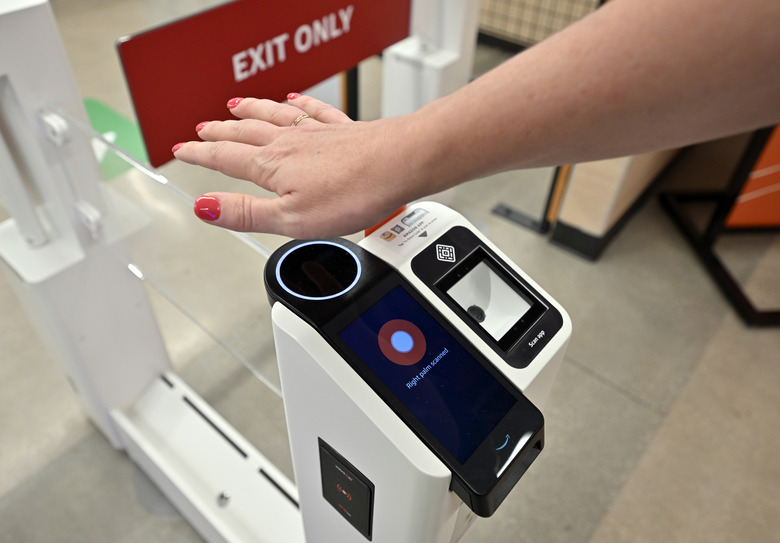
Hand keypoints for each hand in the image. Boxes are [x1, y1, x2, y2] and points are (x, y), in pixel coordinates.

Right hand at [173, 94, 413, 237]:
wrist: (400, 164)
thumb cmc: (353, 193)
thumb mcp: (291, 219)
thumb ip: (246, 213)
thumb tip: (204, 207)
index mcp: (273, 167)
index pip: (226, 159)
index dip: (200, 156)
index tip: (182, 151)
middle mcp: (291, 143)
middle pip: (246, 133)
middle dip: (220, 132)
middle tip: (201, 129)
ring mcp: (317, 133)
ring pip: (274, 116)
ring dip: (251, 110)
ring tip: (234, 105)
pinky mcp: (343, 130)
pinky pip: (313, 111)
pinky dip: (298, 104)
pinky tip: (293, 99)